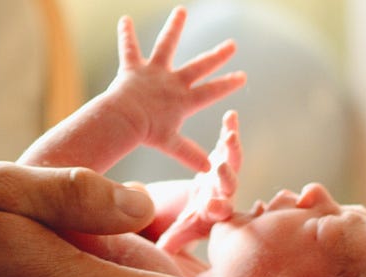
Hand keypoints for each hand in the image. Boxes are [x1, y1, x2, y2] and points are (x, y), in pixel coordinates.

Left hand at [108, 7, 244, 170]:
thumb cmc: (147, 133)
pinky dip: (125, 35)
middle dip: (217, 56)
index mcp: (184, 100)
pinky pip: (129, 48)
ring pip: (167, 45)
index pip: (211, 91)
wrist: (125, 120)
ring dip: (174, 28)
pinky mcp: (134, 68)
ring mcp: (154, 73)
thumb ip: (189, 154)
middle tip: (231, 45)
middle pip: (199, 66)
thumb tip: (208, 171)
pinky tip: (124, 19)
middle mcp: (173, 82)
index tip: (242, 76)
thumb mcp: (171, 145)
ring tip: (180, 11)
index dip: (227, 84)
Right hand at [160, 110, 242, 253]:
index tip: (213, 208)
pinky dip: (229, 130)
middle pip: (228, 185)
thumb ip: (172, 242)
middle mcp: (223, 194)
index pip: (218, 213)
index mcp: (214, 213)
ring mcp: (224, 175)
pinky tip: (231, 115)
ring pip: (231, 162)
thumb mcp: (177, 234)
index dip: (217, 210)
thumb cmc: (188, 224)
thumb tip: (162, 253)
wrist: (199, 210)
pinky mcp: (221, 158)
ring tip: (229, 135)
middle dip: (225, 176)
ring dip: (231, 149)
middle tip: (220, 169)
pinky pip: (227, 144)